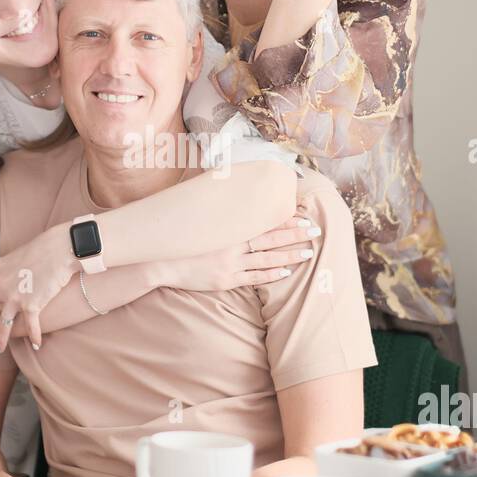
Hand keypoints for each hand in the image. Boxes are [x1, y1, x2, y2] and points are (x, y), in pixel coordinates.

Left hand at [0, 223, 78, 352]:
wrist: (59, 250)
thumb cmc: (43, 247)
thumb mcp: (18, 254)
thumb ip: (10, 266)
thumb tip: (11, 271)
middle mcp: (2, 286)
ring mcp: (16, 297)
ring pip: (2, 324)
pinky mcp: (33, 305)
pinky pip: (31, 326)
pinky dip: (34, 336)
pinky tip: (37, 344)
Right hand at [158, 211, 321, 291]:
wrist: (161, 262)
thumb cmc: (180, 240)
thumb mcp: (199, 221)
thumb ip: (217, 211)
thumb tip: (230, 196)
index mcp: (228, 229)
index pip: (263, 222)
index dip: (285, 219)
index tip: (303, 215)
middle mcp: (233, 245)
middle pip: (271, 239)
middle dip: (295, 235)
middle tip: (316, 230)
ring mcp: (231, 264)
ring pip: (267, 259)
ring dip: (289, 255)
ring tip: (308, 252)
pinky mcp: (226, 280)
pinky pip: (254, 278)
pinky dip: (271, 275)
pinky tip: (286, 271)